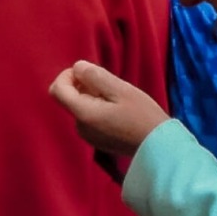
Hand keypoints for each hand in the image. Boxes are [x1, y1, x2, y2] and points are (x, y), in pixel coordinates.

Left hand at [49, 60, 171, 157]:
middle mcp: (80, 127)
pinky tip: (119, 110)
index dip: (67, 75)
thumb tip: (77, 68)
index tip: (88, 72)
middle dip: (84, 85)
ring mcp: (87, 135)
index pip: (57, 89)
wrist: (159, 147)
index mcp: (83, 114)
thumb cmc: (142, 116)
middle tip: (110, 86)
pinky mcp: (97, 140)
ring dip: (93, 96)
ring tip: (118, 99)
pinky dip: (98, 107)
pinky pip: (89, 116)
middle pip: (69, 97)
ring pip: (80, 105)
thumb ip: (95, 76)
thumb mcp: (120, 89)